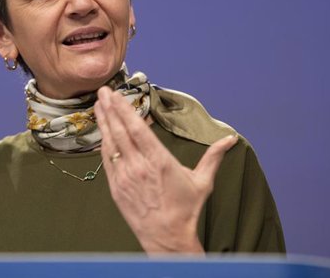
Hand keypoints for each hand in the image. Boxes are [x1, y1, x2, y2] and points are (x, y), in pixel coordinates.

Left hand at [94, 86, 237, 254]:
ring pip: (110, 143)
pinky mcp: (116, 187)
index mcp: (159, 161)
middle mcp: (139, 167)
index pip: (137, 129)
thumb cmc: (185, 210)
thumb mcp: (202, 181)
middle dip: (110, 109)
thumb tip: (231, 139)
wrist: (167, 238)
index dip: (125, 110)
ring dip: (104, 122)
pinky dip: (104, 143)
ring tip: (98, 105)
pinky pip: (107, 160)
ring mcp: (125, 177)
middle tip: (103, 91)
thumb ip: (213, 157)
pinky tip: (103, 131)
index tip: (116, 95)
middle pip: (120, 131)